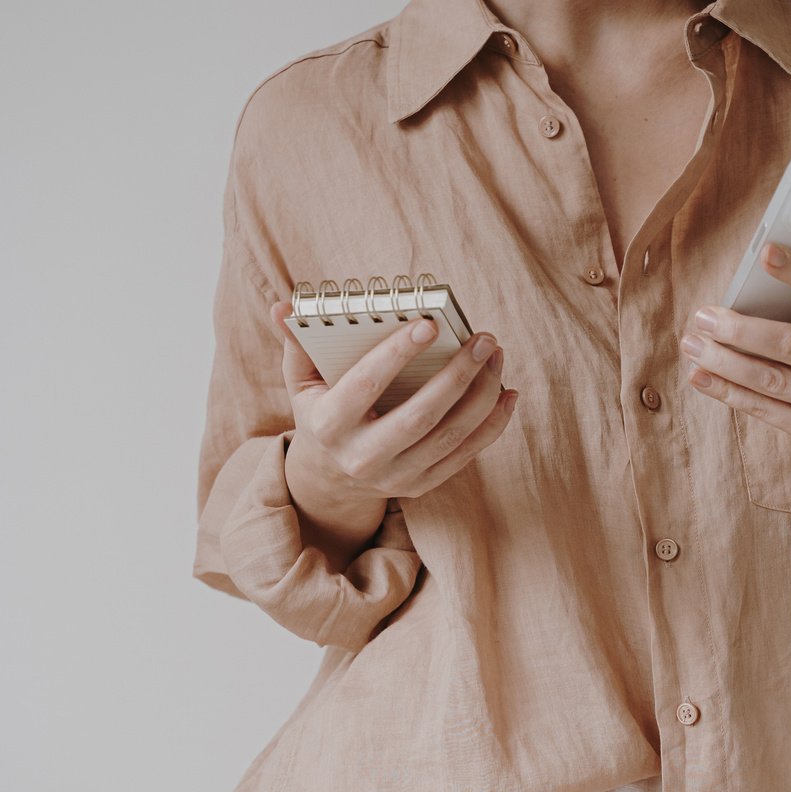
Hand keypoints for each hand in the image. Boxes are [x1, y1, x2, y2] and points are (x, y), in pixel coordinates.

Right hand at [268, 301, 518, 544]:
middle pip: (419, 417)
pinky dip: (492, 425)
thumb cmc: (321, 413)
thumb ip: (297, 343)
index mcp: (329, 425)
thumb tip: (284, 305)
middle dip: (456, 375)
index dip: (397, 354)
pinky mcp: (421, 486)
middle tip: (484, 339)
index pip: (366, 385)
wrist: (330, 479)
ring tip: (496, 357)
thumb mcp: (301, 383)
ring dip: (481, 396)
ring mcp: (395, 477)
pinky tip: (507, 393)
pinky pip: (465, 455)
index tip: (429, 323)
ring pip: (449, 437)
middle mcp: (362, 457)